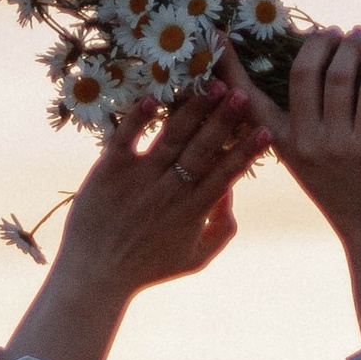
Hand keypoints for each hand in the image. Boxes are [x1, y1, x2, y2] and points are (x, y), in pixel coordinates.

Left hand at [55, 83, 264, 294]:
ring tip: (212, 85)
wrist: (96, 274)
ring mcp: (140, 176)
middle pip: (203, 147)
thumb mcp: (195, 259)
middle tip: (242, 94)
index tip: (265, 129)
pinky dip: (139, 116)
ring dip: (194, 108)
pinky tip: (154, 97)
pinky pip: (127, 136)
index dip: (247, 151)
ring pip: (172, 135)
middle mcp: (170, 190)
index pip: (227, 173)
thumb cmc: (147, 268)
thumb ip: (222, 230)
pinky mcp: (110, 169)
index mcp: (193, 210)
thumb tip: (231, 194)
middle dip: (225, 120)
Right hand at [217, 30, 360, 251]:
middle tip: (332, 32)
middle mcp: (304, 143)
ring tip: (357, 37)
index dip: (232, 65)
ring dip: (349, 48)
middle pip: (302, 72)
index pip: (248, 99)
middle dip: (318, 42)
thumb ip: (299, 126)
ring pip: (337, 76)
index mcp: (281, 144)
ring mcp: (335, 145)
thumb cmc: (342, 193)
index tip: (218, 34)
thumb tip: (308, 69)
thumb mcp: (305, 161)